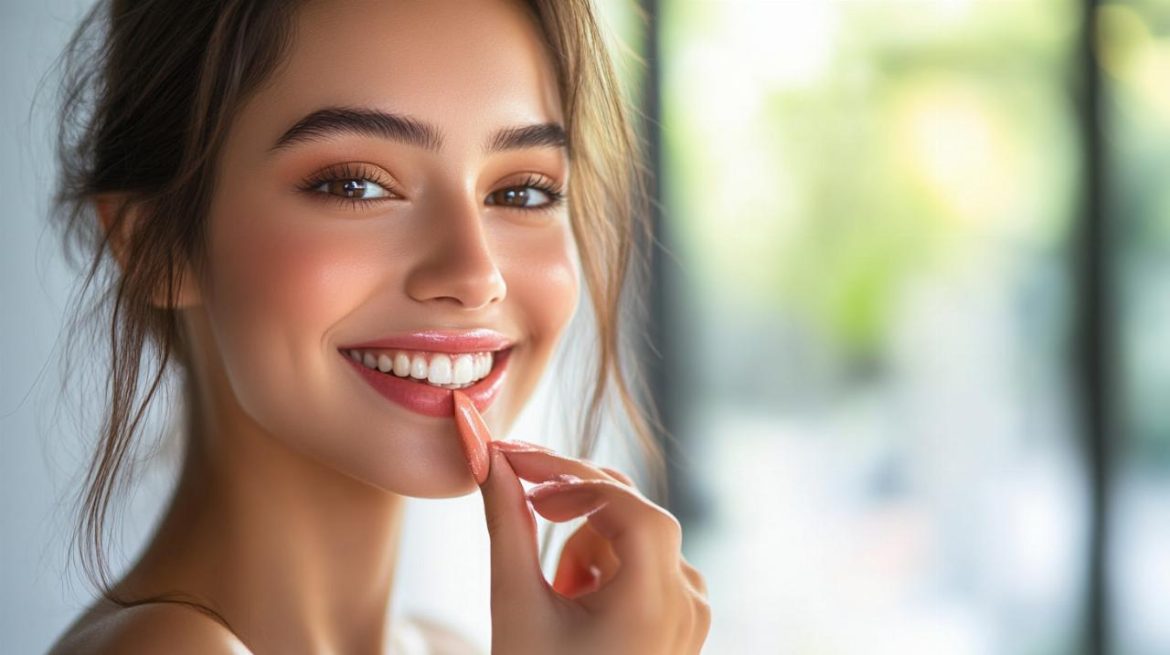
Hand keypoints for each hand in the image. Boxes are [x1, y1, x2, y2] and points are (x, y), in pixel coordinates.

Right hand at [452, 393, 710, 654]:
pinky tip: (578, 603)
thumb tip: (485, 453)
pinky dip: (607, 566)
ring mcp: (692, 611)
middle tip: (515, 493)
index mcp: (655, 605)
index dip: (569, 479)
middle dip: (571, 508)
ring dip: (587, 543)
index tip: (515, 470)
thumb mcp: (515, 605)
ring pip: (634, 534)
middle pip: (632, 511)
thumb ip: (504, 521)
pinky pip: (646, 562)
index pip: (626, 505)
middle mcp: (688, 602)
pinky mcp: (685, 617)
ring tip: (558, 594)